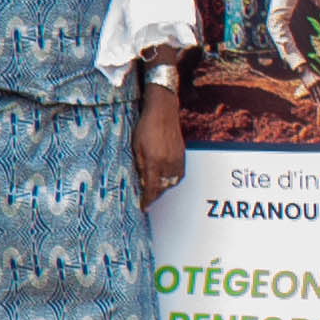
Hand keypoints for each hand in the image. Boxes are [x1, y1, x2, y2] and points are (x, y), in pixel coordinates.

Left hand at [131, 83, 186, 209]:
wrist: (163, 112)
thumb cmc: (146, 127)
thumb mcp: (136, 147)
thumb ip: (140, 166)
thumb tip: (142, 182)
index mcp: (155, 162)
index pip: (152, 189)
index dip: (147, 200)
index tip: (144, 207)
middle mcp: (168, 164)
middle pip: (163, 188)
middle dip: (154, 195)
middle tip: (146, 199)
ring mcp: (177, 160)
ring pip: (172, 183)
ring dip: (163, 188)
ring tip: (154, 188)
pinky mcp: (183, 156)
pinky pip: (178, 175)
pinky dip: (171, 180)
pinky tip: (164, 178)